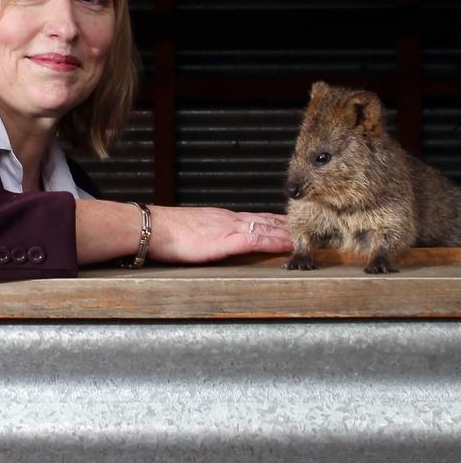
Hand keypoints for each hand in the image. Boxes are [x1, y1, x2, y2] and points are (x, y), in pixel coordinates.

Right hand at [147, 206, 292, 263]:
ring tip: (306, 236)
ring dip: (286, 233)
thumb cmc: (166, 232)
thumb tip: (212, 241)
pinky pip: (256, 240)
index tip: (290, 224)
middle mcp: (229, 219)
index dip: (274, 221)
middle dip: (287, 225)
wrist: (154, 227)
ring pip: (266, 228)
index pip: (255, 217)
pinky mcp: (225, 241)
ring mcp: (229, 228)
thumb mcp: (192, 231)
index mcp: (221, 218)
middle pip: (266, 220)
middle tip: (308, 228)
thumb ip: (207, 234)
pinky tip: (286, 245)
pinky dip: (274, 241)